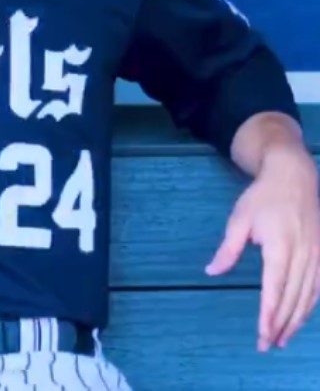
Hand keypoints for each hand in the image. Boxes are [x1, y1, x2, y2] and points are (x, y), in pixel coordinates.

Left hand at [205, 148, 319, 350]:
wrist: (294, 176)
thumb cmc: (262, 198)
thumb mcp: (238, 219)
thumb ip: (228, 248)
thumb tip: (212, 271)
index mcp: (280, 247)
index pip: (275, 289)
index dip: (269, 315)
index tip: (261, 335)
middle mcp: (303, 254)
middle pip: (294, 298)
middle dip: (281, 325)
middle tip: (268, 345)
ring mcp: (317, 255)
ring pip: (310, 296)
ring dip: (297, 320)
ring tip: (283, 339)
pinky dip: (311, 306)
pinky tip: (301, 318)